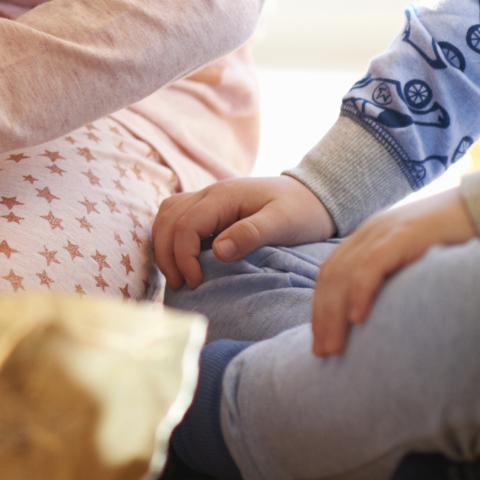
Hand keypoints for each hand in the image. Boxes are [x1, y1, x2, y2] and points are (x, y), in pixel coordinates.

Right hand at [153, 175, 333, 290]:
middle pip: (168, 220)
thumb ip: (250, 234)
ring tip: (176, 274)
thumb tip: (217, 252)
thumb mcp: (283, 224)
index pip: (186, 225)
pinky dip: (170, 236)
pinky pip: (176, 216)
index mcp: (224, 196)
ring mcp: (208, 198)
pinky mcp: (210, 208)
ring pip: (166, 215)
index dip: (183, 257)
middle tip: (180, 286)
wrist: (314, 194)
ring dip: (164, 245)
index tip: (195, 283)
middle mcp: (209, 193)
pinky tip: (180, 257)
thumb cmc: (302, 211)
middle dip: (167, 255)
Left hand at [309, 188, 474, 356]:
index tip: (320, 341)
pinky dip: (360, 292)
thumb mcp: (420, 262)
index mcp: (369, 238)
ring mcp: (384, 231)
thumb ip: (400, 281)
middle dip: (322, 316)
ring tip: (334, 347)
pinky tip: (358, 318)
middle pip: (331, 276)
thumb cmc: (458, 240)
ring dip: (335, 314)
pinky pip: (372, 264)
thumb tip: (390, 320)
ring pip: (345, 273)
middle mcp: (370, 232)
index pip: (331, 274)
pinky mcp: (403, 233)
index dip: (321, 307)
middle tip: (322, 353)